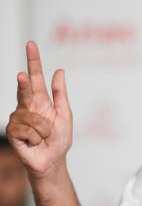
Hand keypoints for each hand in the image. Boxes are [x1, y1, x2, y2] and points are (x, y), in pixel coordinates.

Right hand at [6, 41, 72, 178]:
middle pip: (24, 87)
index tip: (31, 44)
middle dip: (23, 82)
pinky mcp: (13, 131)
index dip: (33, 61)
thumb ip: (60, 94)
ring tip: (43, 137)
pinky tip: (34, 142)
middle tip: (22, 75)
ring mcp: (18, 118)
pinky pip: (24, 129)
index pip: (36, 77)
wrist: (52, 161)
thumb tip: (59, 71)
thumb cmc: (59, 139)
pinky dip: (34, 137)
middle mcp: (27, 106)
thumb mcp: (64, 114)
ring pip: (29, 115)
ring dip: (41, 129)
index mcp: (41, 100)